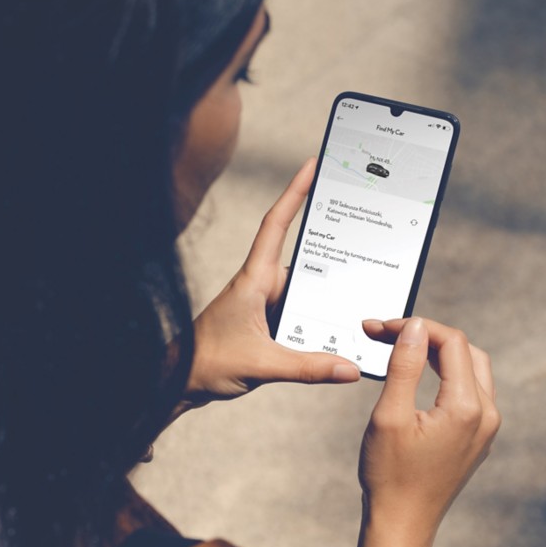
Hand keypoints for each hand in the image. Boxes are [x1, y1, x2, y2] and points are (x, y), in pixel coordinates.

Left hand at [185, 158, 360, 404]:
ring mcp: (264, 302)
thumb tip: (349, 368)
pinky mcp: (266, 321)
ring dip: (328, 295)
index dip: (294, 192)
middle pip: (305, 260)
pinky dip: (318, 318)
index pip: (277, 225)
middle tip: (366, 236)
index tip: (312, 165)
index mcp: (254, 279)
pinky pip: (300, 312)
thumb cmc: (207, 362)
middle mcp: (261, 285)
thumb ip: (308, 367)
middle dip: (334, 251)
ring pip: (306, 290)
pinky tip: (340, 330)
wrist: (179, 381)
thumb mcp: (262, 365)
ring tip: (364, 295)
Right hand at [355, 317, 499, 546]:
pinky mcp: (479, 436)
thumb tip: (414, 328)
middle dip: (427, 336)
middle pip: (466, 351)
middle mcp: (486, 415)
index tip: (381, 327)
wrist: (403, 520)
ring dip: (439, 353)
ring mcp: (486, 428)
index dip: (415, 326)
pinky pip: (471, 391)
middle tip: (387, 334)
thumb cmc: (391, 473)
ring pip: (472, 369)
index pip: (451, 342)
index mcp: (466, 408)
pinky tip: (419, 375)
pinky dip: (447, 374)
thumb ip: (404, 366)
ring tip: (401, 348)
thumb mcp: (389, 415)